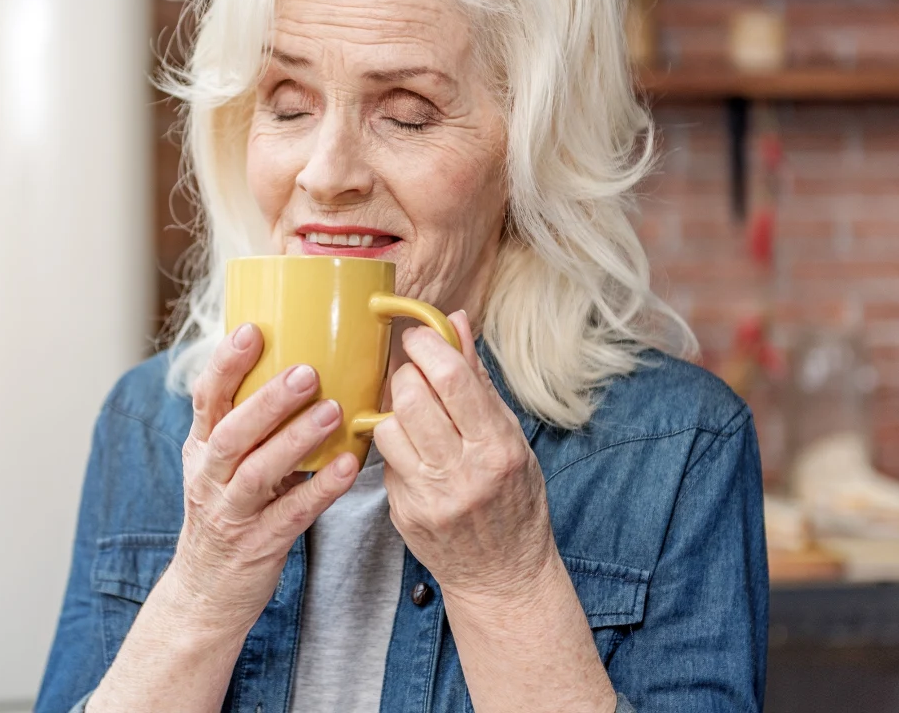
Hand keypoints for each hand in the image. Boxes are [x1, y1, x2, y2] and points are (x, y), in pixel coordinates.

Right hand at [170, 323, 359, 637]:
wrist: (205, 593)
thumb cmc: (226, 515)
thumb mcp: (221, 466)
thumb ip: (248, 425)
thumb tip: (296, 365)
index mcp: (201, 449)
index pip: (205, 399)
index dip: (225, 364)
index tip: (251, 330)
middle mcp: (209, 478)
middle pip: (231, 433)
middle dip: (266, 400)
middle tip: (306, 371)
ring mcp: (231, 513)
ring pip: (257, 472)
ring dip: (295, 440)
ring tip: (332, 411)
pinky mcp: (258, 545)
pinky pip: (291, 514)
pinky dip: (320, 489)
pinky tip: (349, 467)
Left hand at [373, 311, 556, 601]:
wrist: (503, 575)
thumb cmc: (514, 500)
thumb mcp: (510, 438)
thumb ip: (478, 380)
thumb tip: (456, 322)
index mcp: (498, 447)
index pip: (453, 380)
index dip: (426, 346)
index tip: (417, 334)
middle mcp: (464, 472)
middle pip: (411, 397)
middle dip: (405, 373)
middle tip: (411, 372)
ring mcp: (430, 496)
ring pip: (388, 426)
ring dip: (393, 409)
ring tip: (410, 412)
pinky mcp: (404, 512)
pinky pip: (384, 460)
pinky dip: (393, 446)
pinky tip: (411, 450)